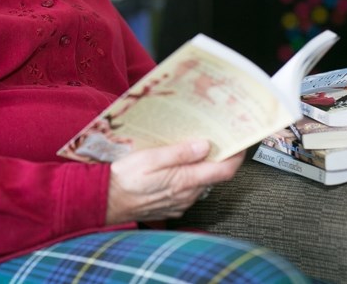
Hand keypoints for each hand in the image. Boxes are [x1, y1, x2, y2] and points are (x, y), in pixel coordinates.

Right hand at [105, 140, 244, 224]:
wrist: (104, 201)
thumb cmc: (124, 179)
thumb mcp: (150, 158)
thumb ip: (179, 153)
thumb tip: (204, 146)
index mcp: (184, 181)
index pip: (223, 171)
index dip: (237, 156)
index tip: (242, 142)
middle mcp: (186, 196)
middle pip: (213, 176)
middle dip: (219, 158)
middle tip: (218, 139)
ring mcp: (179, 204)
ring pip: (200, 183)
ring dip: (202, 167)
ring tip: (196, 148)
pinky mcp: (170, 207)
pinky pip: (187, 191)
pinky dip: (188, 177)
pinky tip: (177, 167)